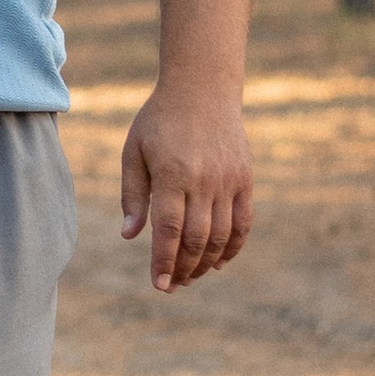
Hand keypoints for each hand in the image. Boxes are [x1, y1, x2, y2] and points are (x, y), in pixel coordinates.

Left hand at [119, 87, 251, 291]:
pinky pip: (243, 222)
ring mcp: (228, 181)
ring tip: (190, 277)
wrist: (203, 89)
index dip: (164, 261)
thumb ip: (133, 194)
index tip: (159, 284)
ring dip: (206, 263)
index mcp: (172, 174)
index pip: (169, 230)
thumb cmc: (159, 121)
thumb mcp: (134, 151)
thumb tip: (129, 235)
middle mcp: (203, 181)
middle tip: (172, 286)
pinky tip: (218, 262)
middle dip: (184, 268)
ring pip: (221, 235)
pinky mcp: (245, 180)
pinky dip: (232, 247)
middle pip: (196, 239)